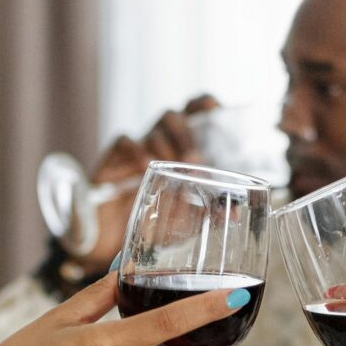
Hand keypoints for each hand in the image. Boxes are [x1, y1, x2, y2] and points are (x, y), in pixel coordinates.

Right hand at [80, 93, 218, 266]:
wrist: (111, 241)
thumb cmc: (151, 225)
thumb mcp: (185, 222)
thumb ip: (208, 213)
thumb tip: (233, 214)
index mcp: (180, 150)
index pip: (192, 114)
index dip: (203, 104)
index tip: (214, 108)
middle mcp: (159, 145)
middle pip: (173, 116)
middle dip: (186, 131)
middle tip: (194, 156)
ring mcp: (136, 150)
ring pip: (154, 129)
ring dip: (167, 145)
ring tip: (173, 167)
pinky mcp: (113, 159)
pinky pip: (124, 141)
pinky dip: (137, 150)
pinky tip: (144, 168)